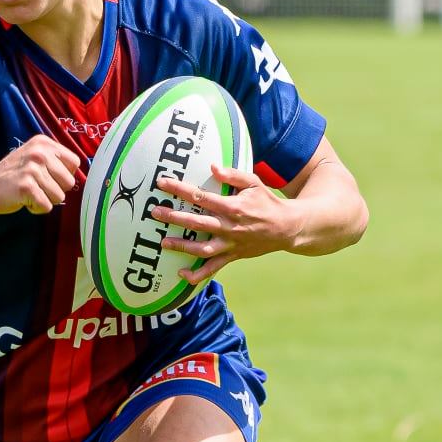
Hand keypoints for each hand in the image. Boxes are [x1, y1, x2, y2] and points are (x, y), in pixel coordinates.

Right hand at [0, 135, 80, 215]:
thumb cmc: (14, 175)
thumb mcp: (34, 156)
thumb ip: (56, 160)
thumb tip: (82, 175)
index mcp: (44, 143)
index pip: (75, 163)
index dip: (64, 175)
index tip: (49, 177)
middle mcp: (39, 153)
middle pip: (69, 182)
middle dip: (55, 190)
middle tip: (36, 186)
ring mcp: (32, 169)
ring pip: (59, 196)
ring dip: (45, 199)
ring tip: (29, 192)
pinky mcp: (26, 187)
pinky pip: (47, 206)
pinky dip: (37, 208)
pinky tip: (24, 200)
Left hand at [150, 163, 300, 284]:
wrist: (287, 228)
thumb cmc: (267, 202)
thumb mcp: (254, 183)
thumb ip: (233, 175)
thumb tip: (212, 166)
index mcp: (233, 207)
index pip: (201, 196)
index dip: (180, 189)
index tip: (162, 183)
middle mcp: (230, 227)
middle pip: (197, 223)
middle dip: (174, 217)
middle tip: (155, 212)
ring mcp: (231, 244)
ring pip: (202, 249)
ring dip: (182, 247)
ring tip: (163, 243)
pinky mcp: (233, 256)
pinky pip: (213, 268)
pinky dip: (197, 274)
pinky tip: (182, 274)